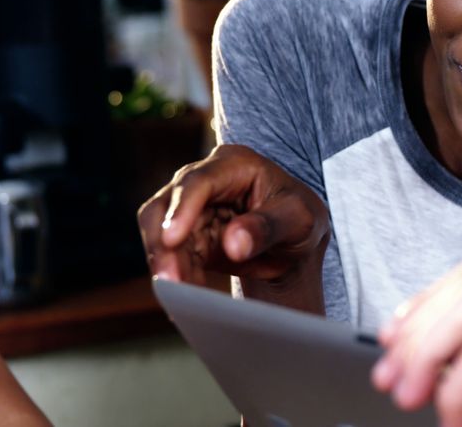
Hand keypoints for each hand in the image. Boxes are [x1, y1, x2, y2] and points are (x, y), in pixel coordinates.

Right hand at [138, 144, 328, 297]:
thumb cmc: (300, 219)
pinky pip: (171, 257)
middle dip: (163, 245)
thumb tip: (233, 243)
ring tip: (183, 295)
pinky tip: (187, 297)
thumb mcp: (300, 220)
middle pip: (165, 206)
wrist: (293, 242)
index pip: (198, 182)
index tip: (173, 239)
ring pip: (160, 234)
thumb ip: (268, 228)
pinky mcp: (186, 236)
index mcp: (235, 163)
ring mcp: (190, 208)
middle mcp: (205, 179)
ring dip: (167, 265)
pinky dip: (177, 276)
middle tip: (171, 280)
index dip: (182, 209)